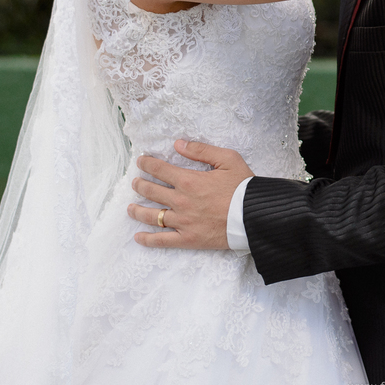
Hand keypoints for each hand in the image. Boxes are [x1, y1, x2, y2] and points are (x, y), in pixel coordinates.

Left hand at [127, 139, 254, 249]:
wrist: (255, 216)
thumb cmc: (243, 187)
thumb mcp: (228, 159)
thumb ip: (201, 150)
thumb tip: (178, 144)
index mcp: (189, 181)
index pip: (159, 170)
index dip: (147, 164)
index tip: (141, 161)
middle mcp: (181, 201)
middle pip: (151, 192)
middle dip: (140, 184)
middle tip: (135, 182)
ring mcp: (182, 222)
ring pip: (152, 216)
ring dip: (137, 210)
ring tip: (130, 207)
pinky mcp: (188, 239)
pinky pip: (162, 241)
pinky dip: (148, 240)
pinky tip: (138, 237)